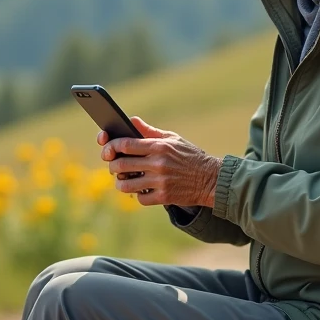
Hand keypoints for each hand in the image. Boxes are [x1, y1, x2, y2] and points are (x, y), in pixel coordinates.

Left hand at [96, 117, 221, 207]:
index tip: (108, 148)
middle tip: (113, 166)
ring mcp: (160, 181)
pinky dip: (138, 195)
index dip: (112, 146)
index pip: (126, 144)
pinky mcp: (164, 197)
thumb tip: (131, 120)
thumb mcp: (173, 139)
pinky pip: (140, 198)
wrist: (211, 179)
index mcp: (159, 146)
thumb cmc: (190, 156)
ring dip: (120, 183)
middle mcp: (158, 163)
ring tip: (122, 180)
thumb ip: (150, 132)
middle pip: (121, 164)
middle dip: (112, 165)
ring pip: (127, 184)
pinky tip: (141, 190)